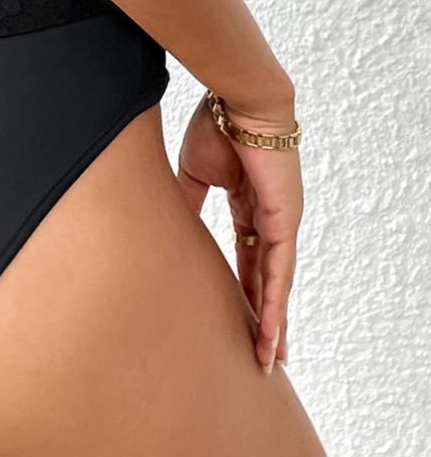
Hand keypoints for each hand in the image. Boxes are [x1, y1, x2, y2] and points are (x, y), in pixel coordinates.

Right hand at [176, 91, 302, 373]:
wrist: (236, 99)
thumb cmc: (217, 123)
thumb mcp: (194, 171)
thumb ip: (188, 200)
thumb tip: (173, 227)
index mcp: (247, 204)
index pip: (246, 256)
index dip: (242, 288)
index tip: (236, 315)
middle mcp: (269, 217)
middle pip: (266, 277)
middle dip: (262, 315)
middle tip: (259, 353)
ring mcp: (280, 220)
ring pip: (275, 282)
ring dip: (272, 321)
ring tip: (267, 357)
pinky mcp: (283, 220)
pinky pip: (279, 270)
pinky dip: (274, 302)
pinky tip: (271, 328)